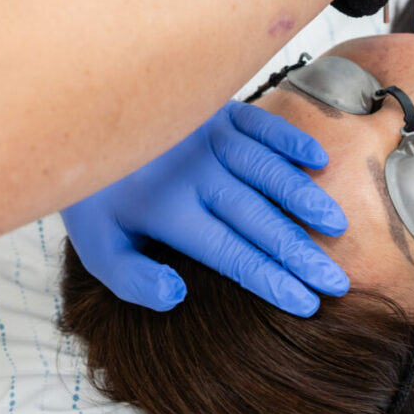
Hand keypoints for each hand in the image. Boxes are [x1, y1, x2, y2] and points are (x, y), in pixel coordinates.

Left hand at [60, 101, 349, 315]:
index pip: (230, 252)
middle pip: (258, 218)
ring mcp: (206, 137)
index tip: (306, 303)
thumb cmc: (95, 194)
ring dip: (303, 197)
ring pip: (266, 169)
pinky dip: (288, 139)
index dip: (270, 279)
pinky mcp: (213, 110)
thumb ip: (133, 280)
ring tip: (336, 225)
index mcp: (167, 210)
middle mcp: (194, 173)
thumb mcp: (97, 248)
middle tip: (336, 281)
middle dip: (300, 253)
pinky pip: (259, 123)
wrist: (77, 120)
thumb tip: (178, 295)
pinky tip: (317, 160)